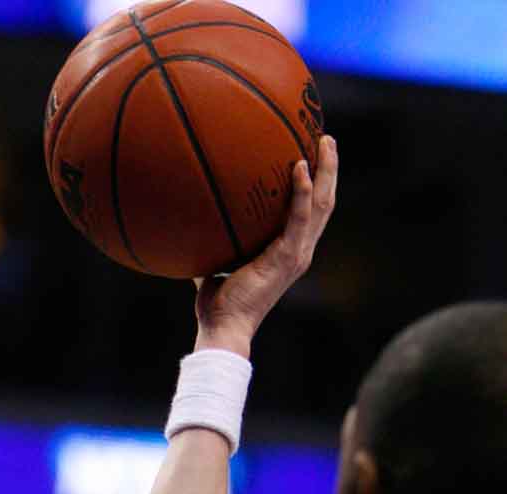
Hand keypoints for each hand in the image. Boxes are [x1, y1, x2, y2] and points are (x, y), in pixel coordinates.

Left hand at [193, 134, 337, 357]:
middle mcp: (299, 252)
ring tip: (324, 142)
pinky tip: (299, 166)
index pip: (310, 214)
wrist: (224, 328)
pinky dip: (302, 191)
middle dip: (329, 169)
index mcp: (287, 253)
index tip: (312, 157)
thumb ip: (210, 247)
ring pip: (322, 204)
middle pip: (325, 203)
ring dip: (326, 171)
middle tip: (326, 139)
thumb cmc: (217, 306)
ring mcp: (297, 254)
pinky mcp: (288, 257)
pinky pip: (301, 217)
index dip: (315, 186)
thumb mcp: (213, 267)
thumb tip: (190, 227)